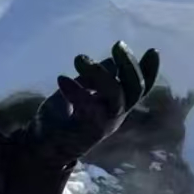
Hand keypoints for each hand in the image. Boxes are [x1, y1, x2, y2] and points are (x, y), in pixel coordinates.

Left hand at [23, 41, 159, 166]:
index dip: (149, 71)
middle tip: (118, 45)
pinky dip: (76, 90)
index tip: (153, 51)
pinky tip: (61, 79)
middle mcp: (115, 116)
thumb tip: (112, 61)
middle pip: (134, 89)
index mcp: (115, 106)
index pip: (138, 88)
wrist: (40, 149)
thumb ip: (93, 80)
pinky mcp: (86, 131)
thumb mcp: (77, 94)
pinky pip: (89, 107)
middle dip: (130, 65)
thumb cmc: (58, 121)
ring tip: (79, 58)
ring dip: (100, 74)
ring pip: (116, 96)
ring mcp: (103, 124)